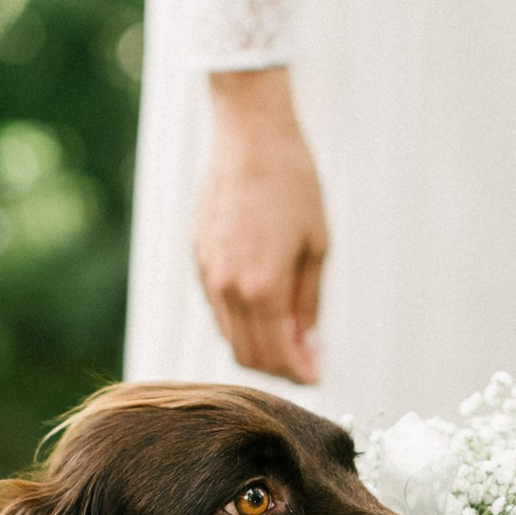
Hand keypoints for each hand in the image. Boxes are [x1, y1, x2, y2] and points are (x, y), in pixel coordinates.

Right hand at [196, 67, 326, 383]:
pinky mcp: (198, 258)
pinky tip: (265, 311)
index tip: (317, 376)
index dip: (299, 373)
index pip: (276, 355)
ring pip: (228, 335)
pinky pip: (217, 308)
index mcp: (261, 287)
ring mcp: (207, 273)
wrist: (251, 137)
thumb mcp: (317, 247)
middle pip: (248, 354)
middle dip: (279, 368)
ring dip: (258, 346)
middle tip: (307, 364)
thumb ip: (309, 302)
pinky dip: (241, 322)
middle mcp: (227, 287)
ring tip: (290, 339)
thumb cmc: (293, 184)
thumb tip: (310, 343)